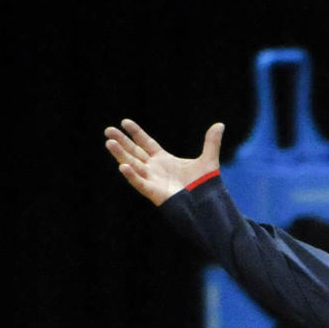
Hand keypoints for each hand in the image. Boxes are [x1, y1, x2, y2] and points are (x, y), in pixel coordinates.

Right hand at [103, 118, 223, 206]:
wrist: (208, 205)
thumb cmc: (206, 186)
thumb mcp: (208, 160)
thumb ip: (211, 143)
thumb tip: (220, 125)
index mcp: (163, 159)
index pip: (146, 143)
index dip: (135, 133)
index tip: (124, 122)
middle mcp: (155, 169)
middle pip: (134, 152)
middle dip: (121, 142)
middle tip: (108, 130)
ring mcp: (153, 180)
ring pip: (132, 165)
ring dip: (120, 155)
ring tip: (109, 142)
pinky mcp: (154, 192)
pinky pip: (139, 183)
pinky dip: (131, 175)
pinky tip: (123, 166)